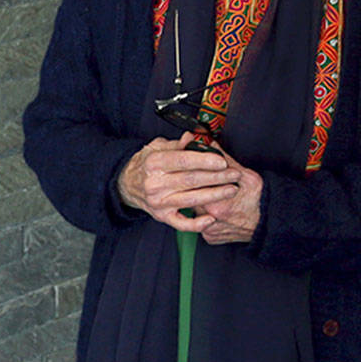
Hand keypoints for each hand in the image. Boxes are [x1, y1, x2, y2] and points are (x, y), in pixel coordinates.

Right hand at [118, 137, 239, 232]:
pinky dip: (197, 224)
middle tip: (234, 174)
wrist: (127, 184)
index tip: (222, 162)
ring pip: (192, 200)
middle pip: (192, 180)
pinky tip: (211, 218)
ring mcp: (159, 202)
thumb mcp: (156, 147)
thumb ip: (177, 144)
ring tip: (232, 190)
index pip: (184, 161)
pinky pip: (182, 224)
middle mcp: (156, 184)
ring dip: (215, 195)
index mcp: (155, 163)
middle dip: (217, 177)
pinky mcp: (162, 216)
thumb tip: (193, 138)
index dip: (205, 161)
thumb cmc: (146, 164)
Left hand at [196, 153, 261, 244]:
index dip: (193, 176)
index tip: (194, 170)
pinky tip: (214, 209)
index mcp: (216, 204)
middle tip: (202, 182)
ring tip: (211, 195)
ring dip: (199, 202)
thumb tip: (212, 146)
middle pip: (191, 200)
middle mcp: (210, 220)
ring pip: (194, 212)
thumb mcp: (246, 176)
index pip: (194, 187)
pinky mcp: (211, 237)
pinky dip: (204, 216)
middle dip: (194, 189)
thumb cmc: (261, 201)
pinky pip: (200, 224)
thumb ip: (226, 161)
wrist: (270, 222)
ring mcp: (209, 230)